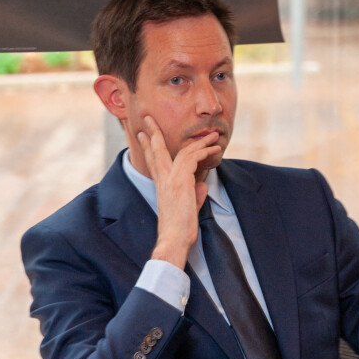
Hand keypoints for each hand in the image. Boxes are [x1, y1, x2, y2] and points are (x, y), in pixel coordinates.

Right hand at [137, 116, 220, 268]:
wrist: (174, 240)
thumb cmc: (180, 228)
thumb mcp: (189, 207)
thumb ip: (195, 193)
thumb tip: (202, 184)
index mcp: (161, 184)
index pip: (153, 161)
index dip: (148, 147)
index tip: (143, 135)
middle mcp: (163, 179)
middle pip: (156, 149)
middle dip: (153, 132)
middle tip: (148, 119)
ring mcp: (171, 179)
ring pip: (183, 151)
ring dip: (200, 142)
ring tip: (213, 135)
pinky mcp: (181, 181)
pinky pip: (194, 159)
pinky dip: (206, 152)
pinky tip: (215, 150)